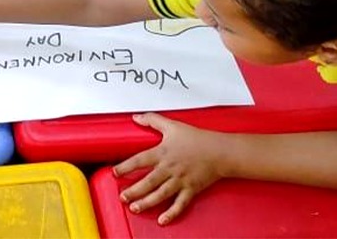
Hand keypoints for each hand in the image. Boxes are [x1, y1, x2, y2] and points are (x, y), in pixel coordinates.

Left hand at [113, 113, 227, 224]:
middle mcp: (170, 168)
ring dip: (147, 202)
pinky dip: (171, 213)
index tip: (115, 172)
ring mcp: (181, 180)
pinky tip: (162, 220)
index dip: (125, 167)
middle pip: (148, 181)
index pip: (139, 160)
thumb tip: (136, 117)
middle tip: (123, 197)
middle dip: (134, 190)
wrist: (221, 151)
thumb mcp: (172, 125)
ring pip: (161, 194)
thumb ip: (152, 120)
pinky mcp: (191, 189)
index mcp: (163, 153)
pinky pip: (180, 203)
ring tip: (135, 208)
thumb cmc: (198, 139)